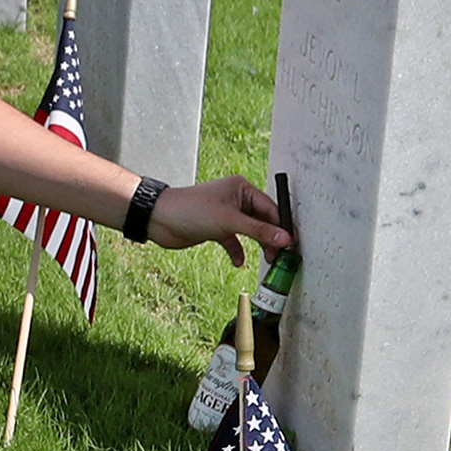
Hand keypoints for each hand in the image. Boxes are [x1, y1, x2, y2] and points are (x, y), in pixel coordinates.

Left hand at [144, 177, 292, 261]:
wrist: (159, 219)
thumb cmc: (191, 210)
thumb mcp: (230, 221)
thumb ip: (259, 231)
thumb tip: (285, 239)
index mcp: (242, 188)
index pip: (270, 207)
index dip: (281, 226)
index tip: (292, 243)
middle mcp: (236, 199)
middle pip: (262, 220)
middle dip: (271, 237)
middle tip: (281, 255)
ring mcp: (226, 214)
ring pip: (250, 231)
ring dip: (258, 245)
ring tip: (268, 259)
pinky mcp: (216, 228)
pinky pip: (233, 240)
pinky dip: (237, 251)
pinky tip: (238, 262)